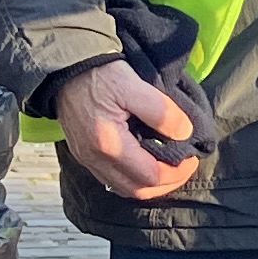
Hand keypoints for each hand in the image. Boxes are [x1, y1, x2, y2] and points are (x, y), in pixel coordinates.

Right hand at [61, 57, 200, 203]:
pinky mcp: (83, 154)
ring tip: (168, 167)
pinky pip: (111, 179)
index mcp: (108, 144)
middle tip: (184, 166)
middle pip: (137, 190)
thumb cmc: (99, 74)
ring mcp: (86, 159)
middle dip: (166, 183)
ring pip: (124, 188)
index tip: (192, 158)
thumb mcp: (133, 85)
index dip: (177, 172)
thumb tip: (184, 133)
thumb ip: (161, 111)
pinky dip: (133, 178)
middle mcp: (95, 158)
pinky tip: (145, 163)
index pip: (150, 176)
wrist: (65, 67)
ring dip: (149, 183)